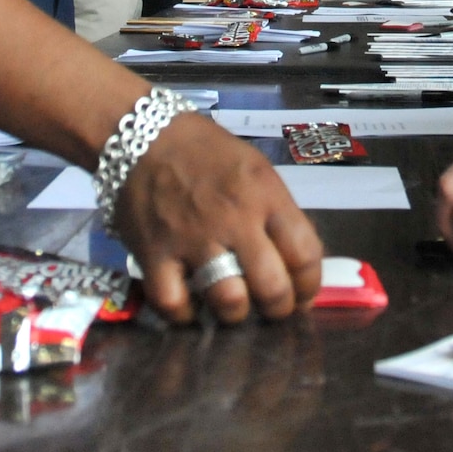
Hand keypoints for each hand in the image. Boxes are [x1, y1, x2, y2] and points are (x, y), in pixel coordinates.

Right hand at [115, 111, 322, 325]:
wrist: (143, 136)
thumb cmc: (205, 151)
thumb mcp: (255, 168)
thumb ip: (275, 212)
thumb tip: (294, 260)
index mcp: (265, 195)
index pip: (305, 253)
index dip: (310, 284)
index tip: (303, 294)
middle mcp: (235, 220)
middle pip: (272, 287)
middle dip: (279, 308)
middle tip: (272, 309)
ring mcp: (193, 240)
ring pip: (229, 302)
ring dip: (235, 313)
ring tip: (233, 306)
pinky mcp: (154, 254)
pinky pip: (174, 305)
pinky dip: (184, 315)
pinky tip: (190, 306)